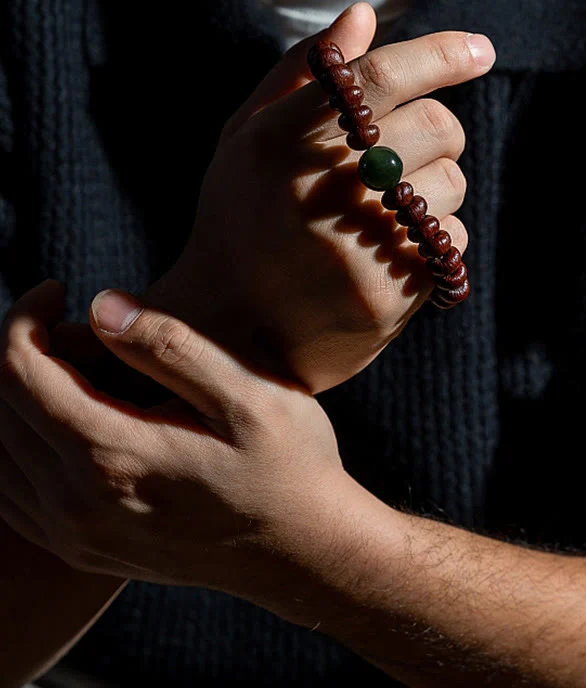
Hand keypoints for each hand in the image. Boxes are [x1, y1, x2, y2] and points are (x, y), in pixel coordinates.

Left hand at [0, 280, 373, 618]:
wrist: (301, 551)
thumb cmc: (287, 463)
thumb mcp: (248, 394)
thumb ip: (172, 346)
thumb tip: (101, 306)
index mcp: (114, 453)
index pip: (17, 372)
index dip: (23, 317)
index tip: (58, 289)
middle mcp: (77, 501)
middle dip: (22, 350)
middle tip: (78, 327)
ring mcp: (74, 534)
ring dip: (17, 396)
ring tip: (74, 367)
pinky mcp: (81, 548)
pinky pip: (11, 493)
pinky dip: (17, 444)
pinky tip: (61, 419)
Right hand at [150, 2, 495, 392]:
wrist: (229, 331)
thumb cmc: (241, 222)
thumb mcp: (247, 141)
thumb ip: (299, 74)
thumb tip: (363, 15)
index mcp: (282, 139)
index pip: (381, 76)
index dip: (441, 54)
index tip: (481, 51)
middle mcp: (322, 187)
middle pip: (436, 125)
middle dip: (440, 130)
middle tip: (416, 148)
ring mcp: (358, 244)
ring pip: (452, 183)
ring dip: (437, 187)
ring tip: (392, 208)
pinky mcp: (388, 293)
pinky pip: (452, 240)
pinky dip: (435, 237)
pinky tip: (393, 250)